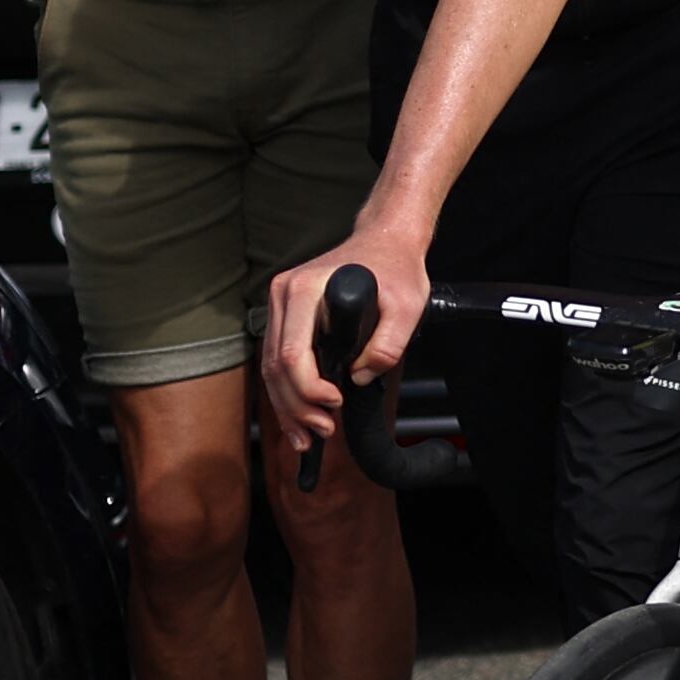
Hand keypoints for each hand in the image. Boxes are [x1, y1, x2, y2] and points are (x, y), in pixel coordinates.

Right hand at [262, 228, 425, 453]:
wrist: (385, 241)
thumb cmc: (396, 269)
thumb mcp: (408, 306)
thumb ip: (387, 345)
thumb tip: (360, 378)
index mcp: (306, 289)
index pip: (293, 353)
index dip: (310, 388)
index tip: (336, 404)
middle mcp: (284, 294)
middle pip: (276, 365)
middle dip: (297, 407)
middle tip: (321, 433)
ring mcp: (281, 304)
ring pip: (271, 367)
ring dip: (287, 407)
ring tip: (307, 438)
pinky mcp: (286, 314)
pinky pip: (277, 359)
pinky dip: (286, 392)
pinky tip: (297, 418)